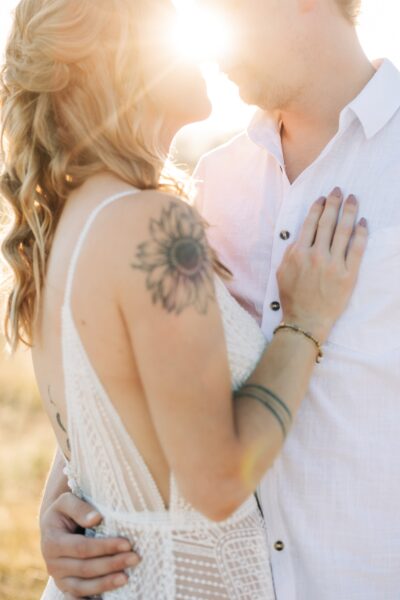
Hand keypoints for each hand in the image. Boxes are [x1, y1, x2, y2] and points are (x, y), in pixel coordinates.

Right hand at [40, 492, 139, 597]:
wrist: (53, 525)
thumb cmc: (65, 511)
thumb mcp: (66, 501)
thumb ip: (79, 508)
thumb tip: (96, 518)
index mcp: (52, 542)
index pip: (82, 547)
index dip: (105, 547)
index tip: (127, 543)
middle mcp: (53, 564)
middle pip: (85, 568)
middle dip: (112, 564)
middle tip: (135, 558)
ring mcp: (59, 578)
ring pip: (82, 587)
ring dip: (105, 583)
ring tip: (126, 577)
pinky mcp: (66, 587)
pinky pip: (78, 598)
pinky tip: (108, 598)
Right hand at [277, 187, 367, 342]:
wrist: (306, 321)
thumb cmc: (292, 298)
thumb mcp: (281, 272)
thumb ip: (289, 252)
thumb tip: (299, 237)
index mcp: (298, 253)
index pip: (309, 223)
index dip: (318, 208)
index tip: (323, 198)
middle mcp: (315, 255)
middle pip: (327, 222)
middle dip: (334, 203)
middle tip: (339, 191)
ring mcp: (333, 264)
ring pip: (343, 231)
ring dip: (349, 212)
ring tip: (353, 199)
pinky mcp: (348, 275)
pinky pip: (357, 248)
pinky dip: (361, 233)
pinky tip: (363, 222)